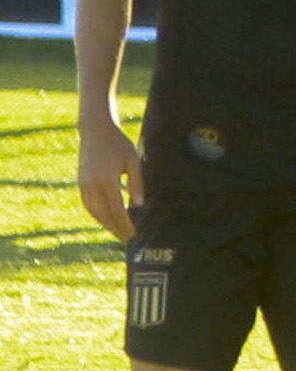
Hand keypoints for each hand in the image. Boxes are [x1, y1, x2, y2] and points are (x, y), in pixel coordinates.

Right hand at [77, 113, 140, 244]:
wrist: (95, 131)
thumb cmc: (118, 144)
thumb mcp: (133, 161)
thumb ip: (136, 183)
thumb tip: (138, 205)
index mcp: (106, 180)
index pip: (117, 210)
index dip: (125, 224)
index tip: (134, 234)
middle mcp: (92, 185)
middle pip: (104, 215)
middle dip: (116, 229)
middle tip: (128, 240)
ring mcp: (84, 184)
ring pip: (94, 212)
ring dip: (106, 224)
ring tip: (119, 232)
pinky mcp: (81, 183)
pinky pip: (88, 205)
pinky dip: (97, 214)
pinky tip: (107, 219)